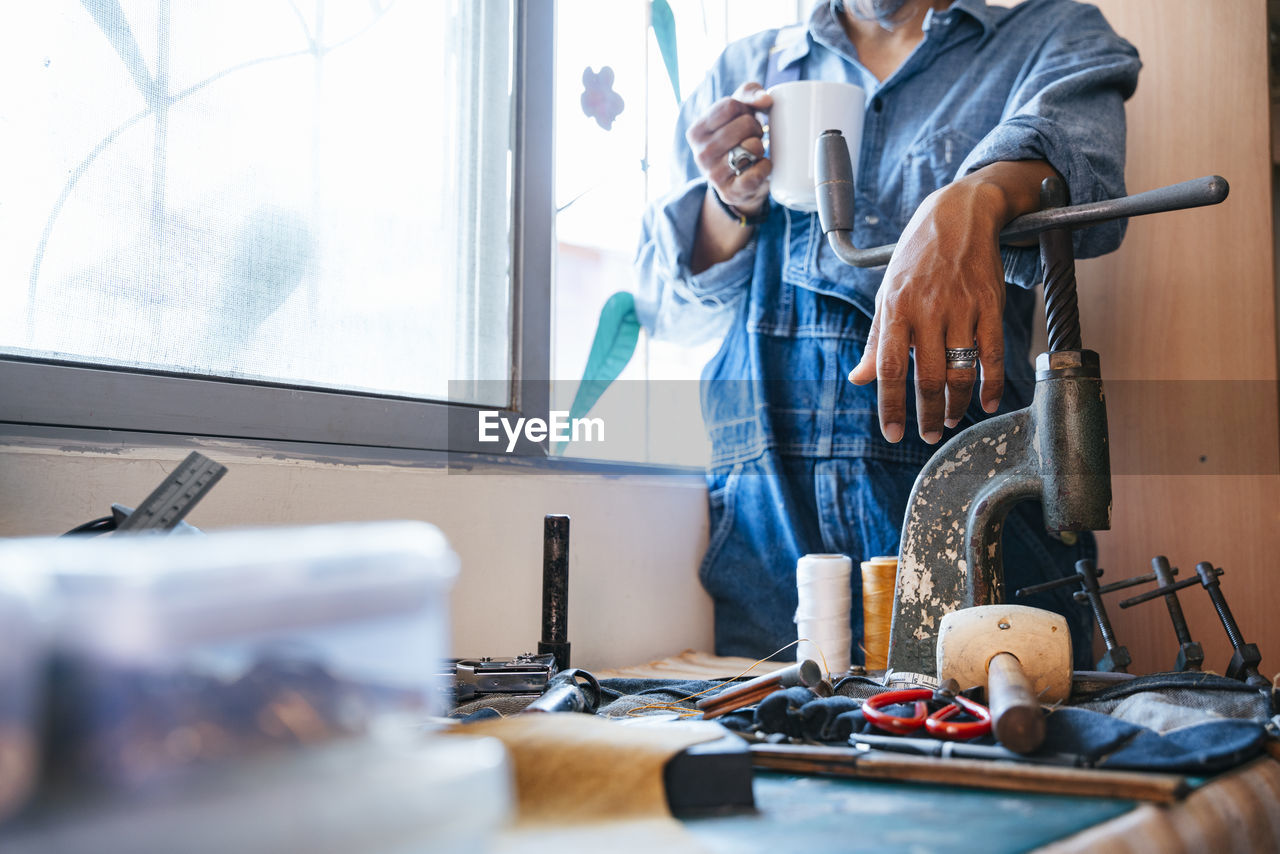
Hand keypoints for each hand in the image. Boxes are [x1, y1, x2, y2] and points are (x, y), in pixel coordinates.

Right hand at [685, 82, 773, 214]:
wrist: (737, 180)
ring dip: (760, 146)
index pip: (730, 105)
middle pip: (745, 124)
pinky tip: (760, 165)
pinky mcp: (730, 193)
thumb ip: (749, 93)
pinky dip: (765, 167)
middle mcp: (700, 154)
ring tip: (753, 151)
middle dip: (755, 127)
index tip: (744, 118)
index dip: (745, 109)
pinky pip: (757, 173)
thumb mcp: (738, 110)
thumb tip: (765, 100)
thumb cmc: (737, 137)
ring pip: (752, 147)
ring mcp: (713, 175)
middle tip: (752, 136)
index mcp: (696, 132)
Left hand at [847, 177, 1012, 443]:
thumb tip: (859, 379)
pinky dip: (992, 384)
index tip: (893, 434)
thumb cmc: (917, 257)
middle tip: (929, 435)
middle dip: (928, 414)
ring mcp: (962, 307)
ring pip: (962, 371)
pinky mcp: (991, 304)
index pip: (891, 368)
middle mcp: (928, 309)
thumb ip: (878, 340)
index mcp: (896, 308)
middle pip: (928, 376)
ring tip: (951, 419)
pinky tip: (987, 402)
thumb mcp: (888, 293)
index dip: (891, 406)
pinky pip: (994, 354)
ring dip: (957, 404)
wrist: (959, 214)